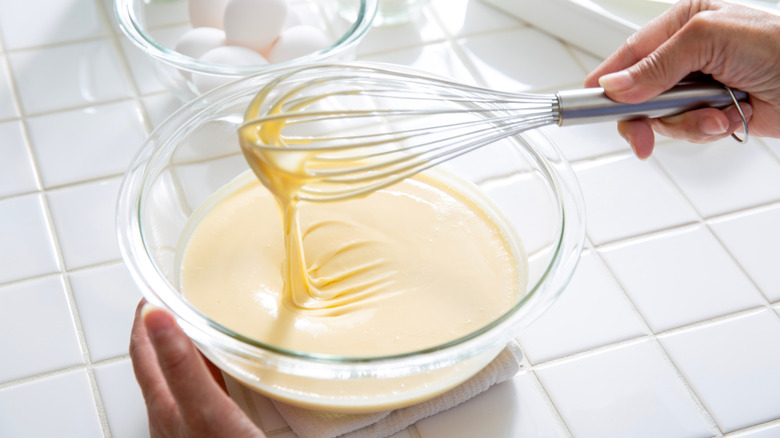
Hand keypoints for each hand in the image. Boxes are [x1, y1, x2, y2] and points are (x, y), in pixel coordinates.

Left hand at [129, 300, 265, 437]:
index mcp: (162, 404)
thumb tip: (156, 316)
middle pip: (157, 363)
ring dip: (184, 349)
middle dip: (162, 328)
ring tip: (198, 327)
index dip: (146, 317)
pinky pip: (202, 394)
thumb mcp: (203, 408)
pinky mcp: (210, 434)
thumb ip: (180, 365)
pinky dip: (207, 373)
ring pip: (179, 378)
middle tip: (174, 300)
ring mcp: (188, 427)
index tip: (155, 290)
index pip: (143, 350)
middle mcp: (170, 416)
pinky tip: (225, 374)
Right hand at [585, 0, 779, 158]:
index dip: (607, 82)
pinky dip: (706, 131)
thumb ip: (657, 64)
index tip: (588, 105)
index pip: (628, 55)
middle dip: (645, 116)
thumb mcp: (708, 39)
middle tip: (642, 136)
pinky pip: (689, 131)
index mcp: (682, 24)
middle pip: (638, 94)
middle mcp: (687, 55)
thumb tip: (616, 87)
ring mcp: (699, 86)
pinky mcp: (714, 112)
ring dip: (687, 124)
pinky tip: (729, 120)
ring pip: (662, 118)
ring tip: (715, 116)